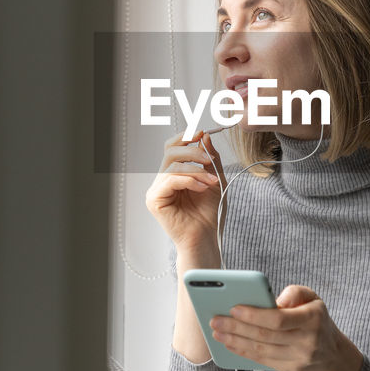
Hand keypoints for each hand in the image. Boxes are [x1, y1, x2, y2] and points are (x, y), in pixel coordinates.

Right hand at [145, 129, 227, 251]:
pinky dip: (189, 180)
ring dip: (195, 170)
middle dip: (192, 151)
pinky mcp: (155, 200)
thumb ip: (210, 158)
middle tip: (208, 160)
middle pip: (170, 150)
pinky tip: (201, 188)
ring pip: (171, 164)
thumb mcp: (215, 179)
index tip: (203, 133)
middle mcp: (162, 179)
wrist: (206, 237)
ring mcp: (156, 189)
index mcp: (173, 173)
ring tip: (210, 181)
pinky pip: (170, 180)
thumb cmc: (208, 213)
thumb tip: (204, 136)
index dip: (186, 136)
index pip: (173, 146)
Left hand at [210, 284, 363, 370]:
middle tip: (216, 320)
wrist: (331, 354)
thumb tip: (275, 300)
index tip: (233, 308)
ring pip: (260, 350)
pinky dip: (243, 351)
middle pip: (265, 335)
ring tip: (217, 331)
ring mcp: (299, 359)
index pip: (278, 319)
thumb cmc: (315, 319)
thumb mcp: (313, 298)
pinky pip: (262, 360)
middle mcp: (307, 341)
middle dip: (236, 327)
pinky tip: (230, 343)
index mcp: (312, 319)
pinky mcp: (290, 370)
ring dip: (235, 341)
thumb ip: (295, 292)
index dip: (254, 314)